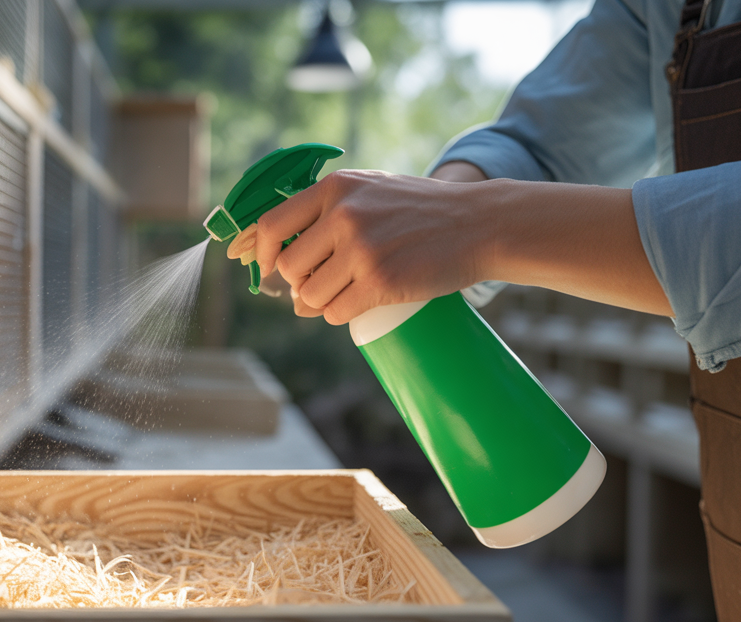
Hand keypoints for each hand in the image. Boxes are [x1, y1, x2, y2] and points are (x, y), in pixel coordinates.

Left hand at [252, 168, 494, 324]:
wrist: (480, 223)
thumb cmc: (421, 212)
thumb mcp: (370, 192)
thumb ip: (327, 217)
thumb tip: (286, 284)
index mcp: (336, 188)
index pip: (271, 225)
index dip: (260, 253)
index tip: (267, 268)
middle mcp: (343, 215)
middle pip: (287, 267)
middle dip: (299, 283)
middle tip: (325, 283)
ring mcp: (361, 249)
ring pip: (309, 296)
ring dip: (321, 303)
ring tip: (347, 291)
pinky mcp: (381, 282)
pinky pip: (336, 313)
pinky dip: (341, 315)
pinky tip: (359, 303)